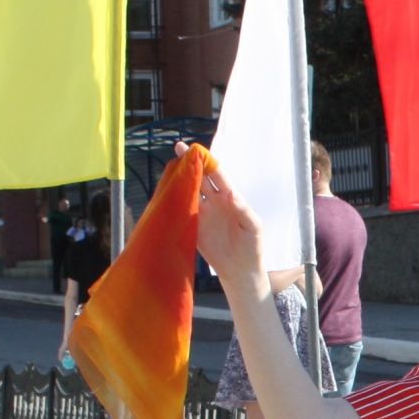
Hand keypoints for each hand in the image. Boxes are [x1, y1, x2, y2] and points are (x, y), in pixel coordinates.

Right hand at [177, 141, 263, 285]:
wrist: (241, 270)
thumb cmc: (252, 246)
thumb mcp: (253, 228)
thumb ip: (243, 210)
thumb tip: (231, 194)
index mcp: (230, 198)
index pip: (217, 175)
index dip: (208, 162)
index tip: (198, 149)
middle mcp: (215, 202)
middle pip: (200, 178)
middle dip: (190, 163)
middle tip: (178, 148)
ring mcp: (202, 213)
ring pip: (189, 191)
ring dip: (180, 180)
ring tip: (170, 167)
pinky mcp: (193, 227)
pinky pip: (182, 211)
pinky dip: (174, 201)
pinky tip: (166, 192)